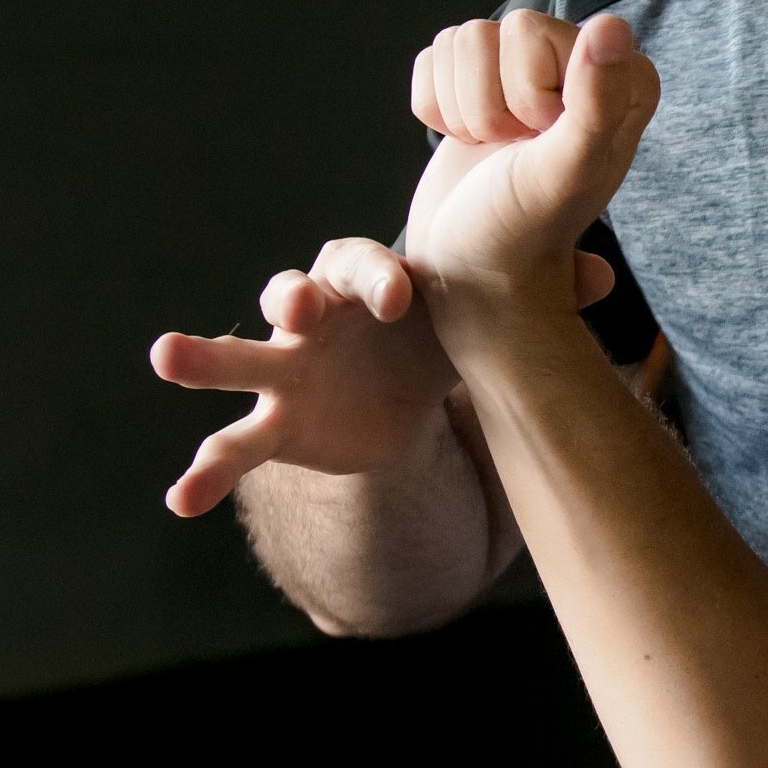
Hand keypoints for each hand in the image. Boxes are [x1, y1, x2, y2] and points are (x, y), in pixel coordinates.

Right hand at [151, 235, 605, 518]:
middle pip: (292, 294)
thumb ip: (532, 298)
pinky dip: (204, 474)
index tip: (404, 295)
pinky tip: (178, 501)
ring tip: (163, 355)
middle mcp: (316, 318)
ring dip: (204, 357)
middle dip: (291, 298)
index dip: (380, 278)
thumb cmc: (438, 333)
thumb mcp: (479, 318)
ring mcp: (287, 374)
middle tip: (293, 307)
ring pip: (239, 359)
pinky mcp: (276, 427)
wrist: (403, 386)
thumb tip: (603, 279)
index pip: (366, 266)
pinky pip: (232, 450)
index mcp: (367, 282)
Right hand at [403, 10, 660, 315]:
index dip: (526, 90)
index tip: (544, 141)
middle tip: (515, 152)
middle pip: (498, 28)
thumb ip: (598, 102)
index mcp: (622, 78)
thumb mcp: (568, 172)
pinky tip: (469, 144)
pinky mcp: (476, 83)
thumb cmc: (526, 230)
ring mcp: (526, 72)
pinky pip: (433, 57)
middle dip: (491, 103)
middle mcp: (581, 65)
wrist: (474, 273)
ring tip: (494, 152)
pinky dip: (436, 108)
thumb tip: (610, 26)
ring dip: (463, 108)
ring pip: (461, 39)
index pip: (537, 31)